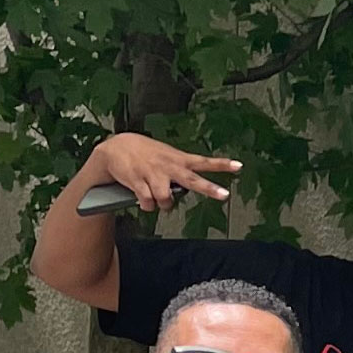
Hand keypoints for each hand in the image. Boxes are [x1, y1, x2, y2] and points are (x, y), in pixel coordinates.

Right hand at [89, 132, 238, 213]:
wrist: (114, 147)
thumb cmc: (144, 154)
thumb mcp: (166, 156)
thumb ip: (180, 170)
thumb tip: (189, 189)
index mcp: (178, 160)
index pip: (204, 162)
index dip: (221, 165)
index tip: (238, 166)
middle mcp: (169, 167)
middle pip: (192, 180)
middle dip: (209, 189)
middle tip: (225, 195)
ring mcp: (154, 174)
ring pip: (166, 199)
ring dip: (162, 204)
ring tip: (157, 198)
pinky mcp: (138, 181)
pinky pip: (148, 202)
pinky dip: (147, 205)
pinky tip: (144, 200)